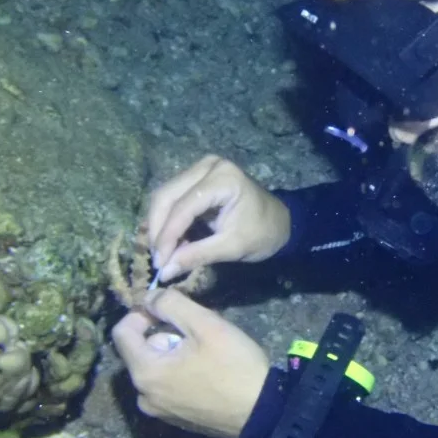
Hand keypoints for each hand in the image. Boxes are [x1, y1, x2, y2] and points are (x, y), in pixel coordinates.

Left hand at [111, 288, 269, 437]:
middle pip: (140, 350)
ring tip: (207, 351)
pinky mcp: (175, 419)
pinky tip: (208, 372)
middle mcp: (144, 396)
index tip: (170, 309)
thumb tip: (148, 297)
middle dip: (165, 333)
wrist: (263, 413)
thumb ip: (171, 304)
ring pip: (155, 368)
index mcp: (145, 373)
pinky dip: (180, 372)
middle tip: (199, 331)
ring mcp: (159, 411)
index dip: (142, 312)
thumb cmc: (234, 366)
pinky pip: (166, 386)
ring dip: (174, 352)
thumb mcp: (206, 325)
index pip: (121, 332)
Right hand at [147, 155, 290, 282]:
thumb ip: (197, 256)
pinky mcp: (197, 177)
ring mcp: (202, 168)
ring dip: (159, 225)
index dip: (167, 236)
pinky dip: (168, 220)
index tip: (158, 263)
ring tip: (163, 253)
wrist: (281, 222)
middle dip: (158, 229)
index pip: (184, 207)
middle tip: (157, 259)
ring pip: (165, 196)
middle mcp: (209, 166)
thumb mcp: (232, 247)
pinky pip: (173, 197)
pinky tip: (170, 241)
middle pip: (167, 196)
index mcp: (224, 178)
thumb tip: (163, 271)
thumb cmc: (263, 233)